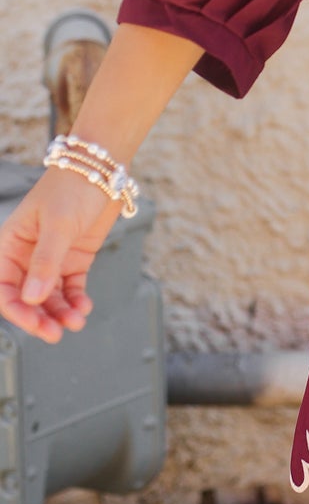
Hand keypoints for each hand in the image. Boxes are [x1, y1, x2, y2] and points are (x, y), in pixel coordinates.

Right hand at [0, 166, 120, 342]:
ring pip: (50, 298)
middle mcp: (27, 256)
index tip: (34, 323)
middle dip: (39, 318)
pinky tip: (83, 307)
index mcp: (10, 244)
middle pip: (26, 298)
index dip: (16, 309)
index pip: (3, 287)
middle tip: (55, 333)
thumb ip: (45, 263)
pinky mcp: (73, 260)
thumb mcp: (57, 225)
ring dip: (60, 313)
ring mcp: (51, 259)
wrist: (103, 170)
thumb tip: (32, 300)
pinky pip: (70, 289)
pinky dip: (76, 301)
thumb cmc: (73, 188)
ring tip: (77, 322)